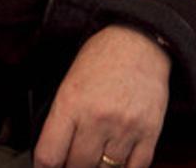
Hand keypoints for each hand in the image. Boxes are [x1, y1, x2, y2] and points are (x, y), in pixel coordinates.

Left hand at [34, 25, 170, 167]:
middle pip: (77, 167)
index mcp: (71, 103)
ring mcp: (125, 127)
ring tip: (97, 156)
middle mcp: (97, 118)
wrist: (141, 40)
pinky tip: (117, 160)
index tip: (51, 166)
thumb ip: (60, 120)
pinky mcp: (149, 132)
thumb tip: (54, 155)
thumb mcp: (69, 83)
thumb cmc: (102, 58)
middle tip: (75, 157)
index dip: (46, 167)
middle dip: (72, 166)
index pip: (49, 156)